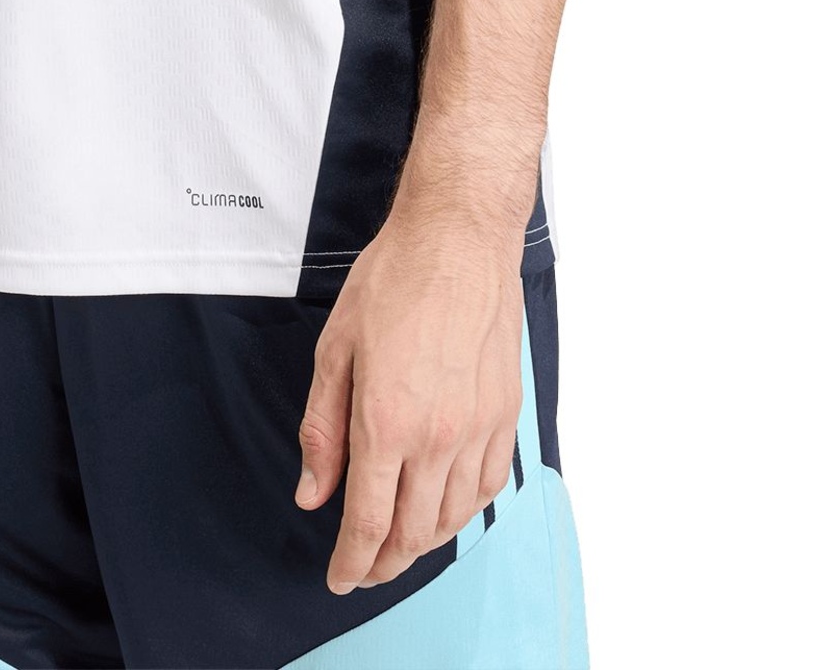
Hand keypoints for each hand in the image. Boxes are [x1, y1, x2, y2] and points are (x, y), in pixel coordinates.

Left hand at [293, 209, 524, 593]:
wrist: (458, 239)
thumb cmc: (394, 280)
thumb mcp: (335, 349)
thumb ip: (322, 429)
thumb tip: (312, 493)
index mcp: (386, 420)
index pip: (369, 522)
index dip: (352, 562)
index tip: (339, 578)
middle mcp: (437, 435)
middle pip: (413, 533)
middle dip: (385, 563)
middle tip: (364, 569)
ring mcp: (477, 427)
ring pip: (454, 517)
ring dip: (424, 543)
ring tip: (400, 545)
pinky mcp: (505, 413)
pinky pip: (489, 486)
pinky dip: (465, 511)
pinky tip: (447, 509)